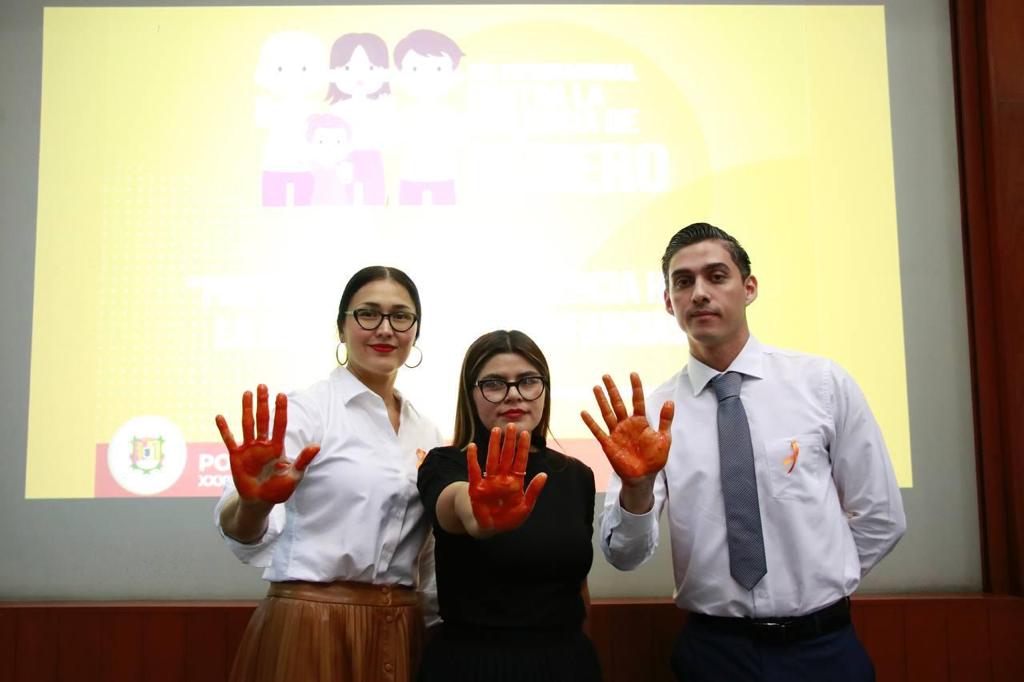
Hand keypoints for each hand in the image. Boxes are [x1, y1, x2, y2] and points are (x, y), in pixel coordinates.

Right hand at [215, 384, 320, 504]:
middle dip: (263, 403)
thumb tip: (317, 446)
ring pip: (248, 424)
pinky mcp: (236, 456)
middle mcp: (263, 444)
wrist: (260, 502)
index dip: (281, 410)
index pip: (280, 424)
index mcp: (277, 447)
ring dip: (246, 409)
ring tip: (247, 393)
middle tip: (262, 385)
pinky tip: (219, 416)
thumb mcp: (294, 476)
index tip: (282, 394)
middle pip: (263, 419)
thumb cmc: (278, 490)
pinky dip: (224, 429)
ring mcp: (249, 449)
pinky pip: (229, 440)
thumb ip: (303, 460)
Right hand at [466, 424, 547, 532]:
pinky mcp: (476, 488)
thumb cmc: (509, 518)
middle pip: (506, 456)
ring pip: (492, 459)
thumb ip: (534, 491)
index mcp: (515, 481)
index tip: (525, 433)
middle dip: (509, 441)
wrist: (491, 529)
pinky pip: (474, 471)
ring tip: (496, 431)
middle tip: (511, 426)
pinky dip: (473, 459)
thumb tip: (544, 475)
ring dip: (494, 445)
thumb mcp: (525, 507)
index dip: (522, 448)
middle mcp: (502, 478)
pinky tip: (473, 447)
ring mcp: (489, 481)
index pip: (520, 461)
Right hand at [581, 373, 673, 481]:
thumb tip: (670, 401)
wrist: (644, 477)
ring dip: (601, 401)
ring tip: (596, 387)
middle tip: (606, 375)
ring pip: (607, 413)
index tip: (633, 374)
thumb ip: (665, 420)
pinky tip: (584, 412)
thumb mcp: (664, 438)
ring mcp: (616, 433)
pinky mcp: (608, 444)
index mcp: (640, 422)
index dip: (636, 387)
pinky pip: (598, 431)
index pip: (637, 400)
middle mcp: (626, 424)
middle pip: (618, 403)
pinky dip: (591, 422)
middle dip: (612, 389)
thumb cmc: (654, 459)